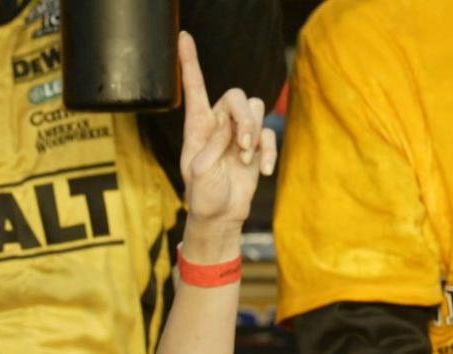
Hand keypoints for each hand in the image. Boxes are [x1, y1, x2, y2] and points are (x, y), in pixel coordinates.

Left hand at [178, 30, 275, 235]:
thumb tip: (231, 124)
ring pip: (255, 108)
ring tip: (247, 157)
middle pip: (237, 95)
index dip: (189, 63)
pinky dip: (269, 151)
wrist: (220, 217)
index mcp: (197, 126)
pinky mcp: (255, 146)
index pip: (194, 88)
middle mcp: (218, 124)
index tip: (184, 37)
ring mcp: (238, 134)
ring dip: (255, 131)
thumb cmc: (203, 196)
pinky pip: (268, 133)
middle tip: (243, 144)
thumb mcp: (201, 171)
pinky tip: (263, 170)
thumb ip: (214, 144)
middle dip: (244, 117)